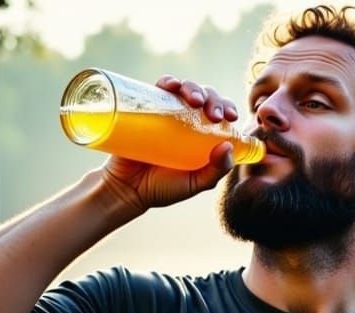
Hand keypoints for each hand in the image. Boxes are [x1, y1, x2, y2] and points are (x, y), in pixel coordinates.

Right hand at [101, 76, 239, 211]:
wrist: (124, 188)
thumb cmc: (161, 188)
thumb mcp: (194, 184)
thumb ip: (215, 171)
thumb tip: (228, 145)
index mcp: (202, 135)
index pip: (220, 113)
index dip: (228, 108)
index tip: (230, 117)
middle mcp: (186, 119)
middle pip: (206, 97)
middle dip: (214, 100)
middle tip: (214, 116)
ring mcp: (166, 112)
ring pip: (185, 89)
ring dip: (193, 88)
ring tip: (195, 101)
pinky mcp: (146, 107)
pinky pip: (159, 88)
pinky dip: (168, 81)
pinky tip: (172, 85)